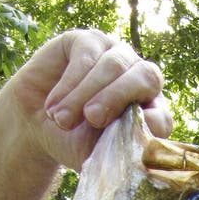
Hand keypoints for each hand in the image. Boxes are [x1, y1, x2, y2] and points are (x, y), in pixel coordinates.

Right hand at [8, 29, 172, 170]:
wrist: (35, 125)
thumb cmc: (73, 143)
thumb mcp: (95, 155)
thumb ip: (117, 153)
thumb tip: (135, 158)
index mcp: (149, 112)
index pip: (163, 115)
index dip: (152, 124)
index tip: (129, 138)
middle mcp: (138, 79)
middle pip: (146, 77)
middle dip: (117, 98)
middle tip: (92, 119)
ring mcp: (116, 55)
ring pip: (113, 66)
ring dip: (84, 95)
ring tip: (62, 121)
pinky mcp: (89, 41)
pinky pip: (87, 56)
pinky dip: (69, 84)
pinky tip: (53, 107)